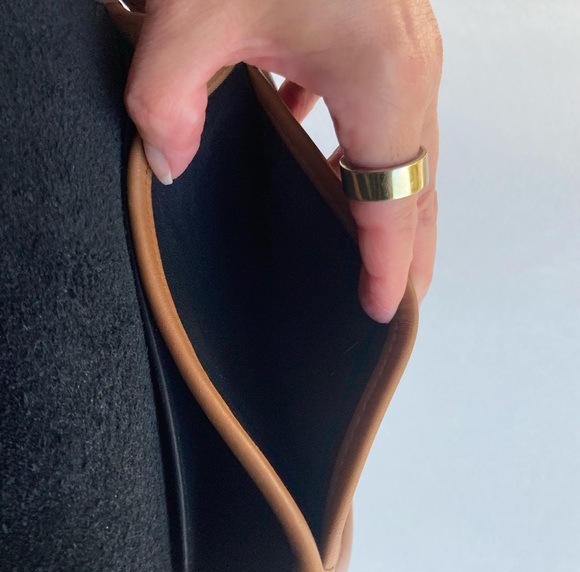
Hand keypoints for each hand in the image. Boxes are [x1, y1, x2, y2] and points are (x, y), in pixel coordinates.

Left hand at [125, 0, 442, 322]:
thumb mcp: (194, 8)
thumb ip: (169, 97)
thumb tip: (171, 164)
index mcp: (382, 78)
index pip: (393, 201)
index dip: (390, 263)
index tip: (387, 309)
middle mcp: (407, 70)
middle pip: (418, 184)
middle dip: (412, 245)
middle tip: (406, 296)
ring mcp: (399, 49)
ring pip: (406, 151)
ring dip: (390, 200)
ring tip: (374, 248)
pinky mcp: (377, 35)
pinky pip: (378, 112)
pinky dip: (359, 148)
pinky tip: (324, 156)